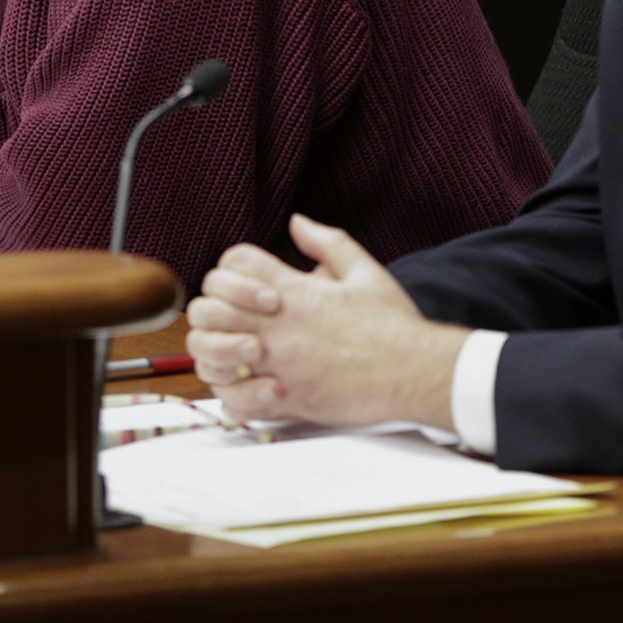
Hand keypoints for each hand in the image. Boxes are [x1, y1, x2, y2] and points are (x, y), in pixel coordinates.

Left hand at [186, 214, 468, 430]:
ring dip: (214, 352)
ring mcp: (278, 364)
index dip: (232, 267)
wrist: (414, 372)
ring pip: (209, 356)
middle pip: (207, 308)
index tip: (247, 283)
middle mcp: (278, 325)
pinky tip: (250, 384)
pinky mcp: (286, 400)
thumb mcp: (364, 269)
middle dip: (213, 309)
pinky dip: (232, 394)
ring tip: (236, 353)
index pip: (233, 262)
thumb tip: (297, 222)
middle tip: (232, 318)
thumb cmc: (394, 325)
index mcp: (295, 290)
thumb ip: (327, 241)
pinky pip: (233, 400)